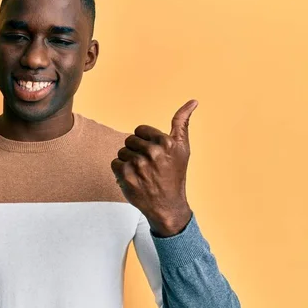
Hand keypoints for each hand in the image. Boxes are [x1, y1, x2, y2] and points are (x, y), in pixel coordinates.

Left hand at [111, 100, 197, 236]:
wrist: (168, 206)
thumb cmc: (174, 175)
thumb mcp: (182, 148)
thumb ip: (182, 123)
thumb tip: (193, 101)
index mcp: (167, 142)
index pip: (140, 130)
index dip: (144, 141)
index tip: (153, 154)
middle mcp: (153, 152)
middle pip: (129, 140)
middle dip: (136, 151)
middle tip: (148, 166)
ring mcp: (139, 164)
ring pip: (122, 152)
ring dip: (128, 162)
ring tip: (141, 173)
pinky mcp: (126, 175)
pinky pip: (114, 163)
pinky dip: (121, 171)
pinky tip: (133, 179)